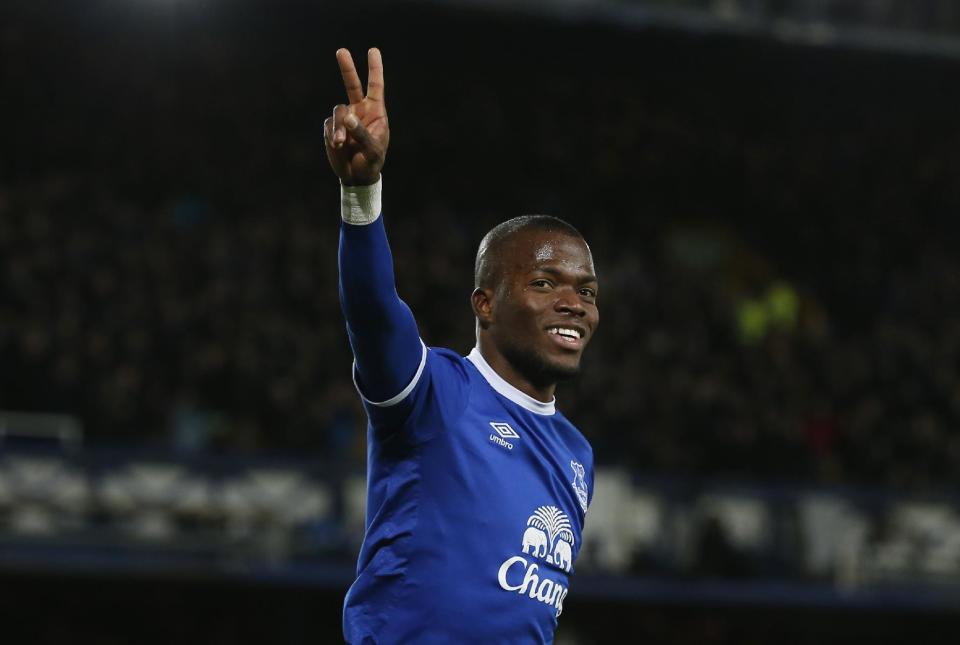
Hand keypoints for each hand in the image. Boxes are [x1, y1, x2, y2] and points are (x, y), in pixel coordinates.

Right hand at [324, 48, 388, 185]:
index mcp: (375, 112)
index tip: (373, 51)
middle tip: (341, 51)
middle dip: (347, 68)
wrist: (356, 176)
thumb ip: (361, 132)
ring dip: (338, 126)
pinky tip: (337, 146)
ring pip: (338, 111)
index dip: (374, 69)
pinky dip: (332, 135)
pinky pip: (329, 125)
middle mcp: (360, 111)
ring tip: (340, 143)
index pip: (375, 86)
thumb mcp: (372, 149)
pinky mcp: (332, 128)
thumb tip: (347, 117)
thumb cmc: (371, 161)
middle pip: (352, 85)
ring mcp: (345, 119)